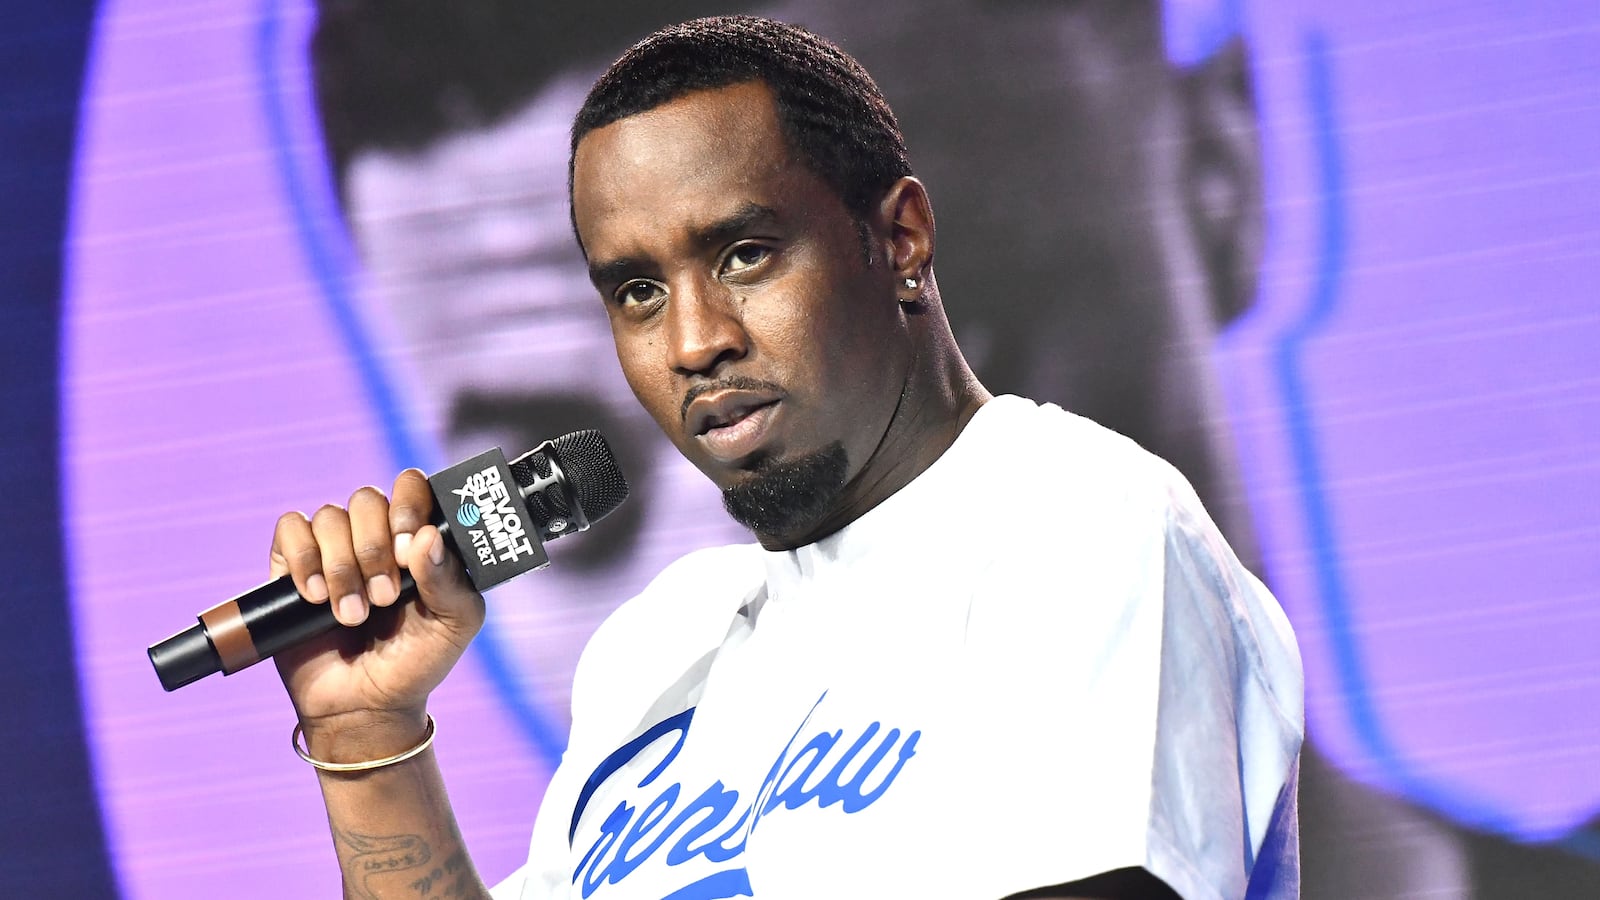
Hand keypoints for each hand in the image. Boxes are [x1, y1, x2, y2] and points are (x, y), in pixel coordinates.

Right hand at [268, 469, 484, 748]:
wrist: (365, 706)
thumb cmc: (417, 662)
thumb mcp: (454, 624)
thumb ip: (450, 580)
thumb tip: (427, 537)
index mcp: (419, 538)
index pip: (412, 487)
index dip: (408, 504)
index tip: (408, 546)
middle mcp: (377, 535)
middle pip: (367, 499)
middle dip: (374, 549)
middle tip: (383, 597)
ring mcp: (334, 548)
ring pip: (329, 517)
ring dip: (341, 568)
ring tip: (352, 615)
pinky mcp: (293, 566)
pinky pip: (290, 530)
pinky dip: (303, 561)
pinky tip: (315, 598)